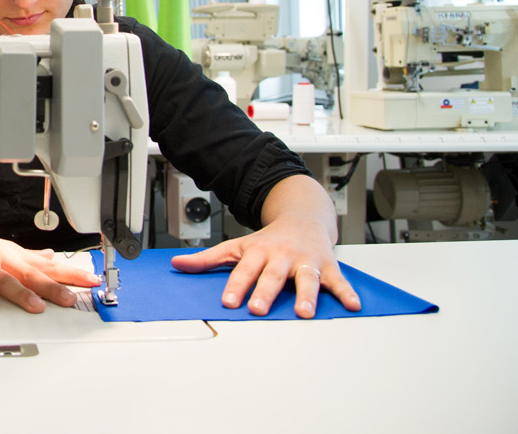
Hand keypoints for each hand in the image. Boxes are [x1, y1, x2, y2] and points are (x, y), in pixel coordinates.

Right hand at [0, 214, 99, 312]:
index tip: (92, 281)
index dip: (71, 273)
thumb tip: (53, 256)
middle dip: (52, 287)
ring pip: (3, 279)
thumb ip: (29, 255)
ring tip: (36, 306)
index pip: (47, 265)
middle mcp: (0, 257)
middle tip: (71, 299)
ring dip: (20, 293)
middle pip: (30, 273)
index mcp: (13, 254)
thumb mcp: (2, 248)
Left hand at [170, 214, 361, 317]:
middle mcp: (282, 256)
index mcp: (258, 252)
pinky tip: (352, 305)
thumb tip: (177, 264)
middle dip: (265, 292)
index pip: (243, 271)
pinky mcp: (327, 265)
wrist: (302, 216)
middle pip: (272, 275)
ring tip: (305, 312)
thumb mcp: (236, 246)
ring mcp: (306, 260)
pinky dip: (346, 292)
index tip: (227, 301)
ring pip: (306, 278)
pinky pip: (338, 280)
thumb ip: (208, 259)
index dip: (235, 285)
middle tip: (258, 308)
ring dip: (306, 295)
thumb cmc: (268, 240)